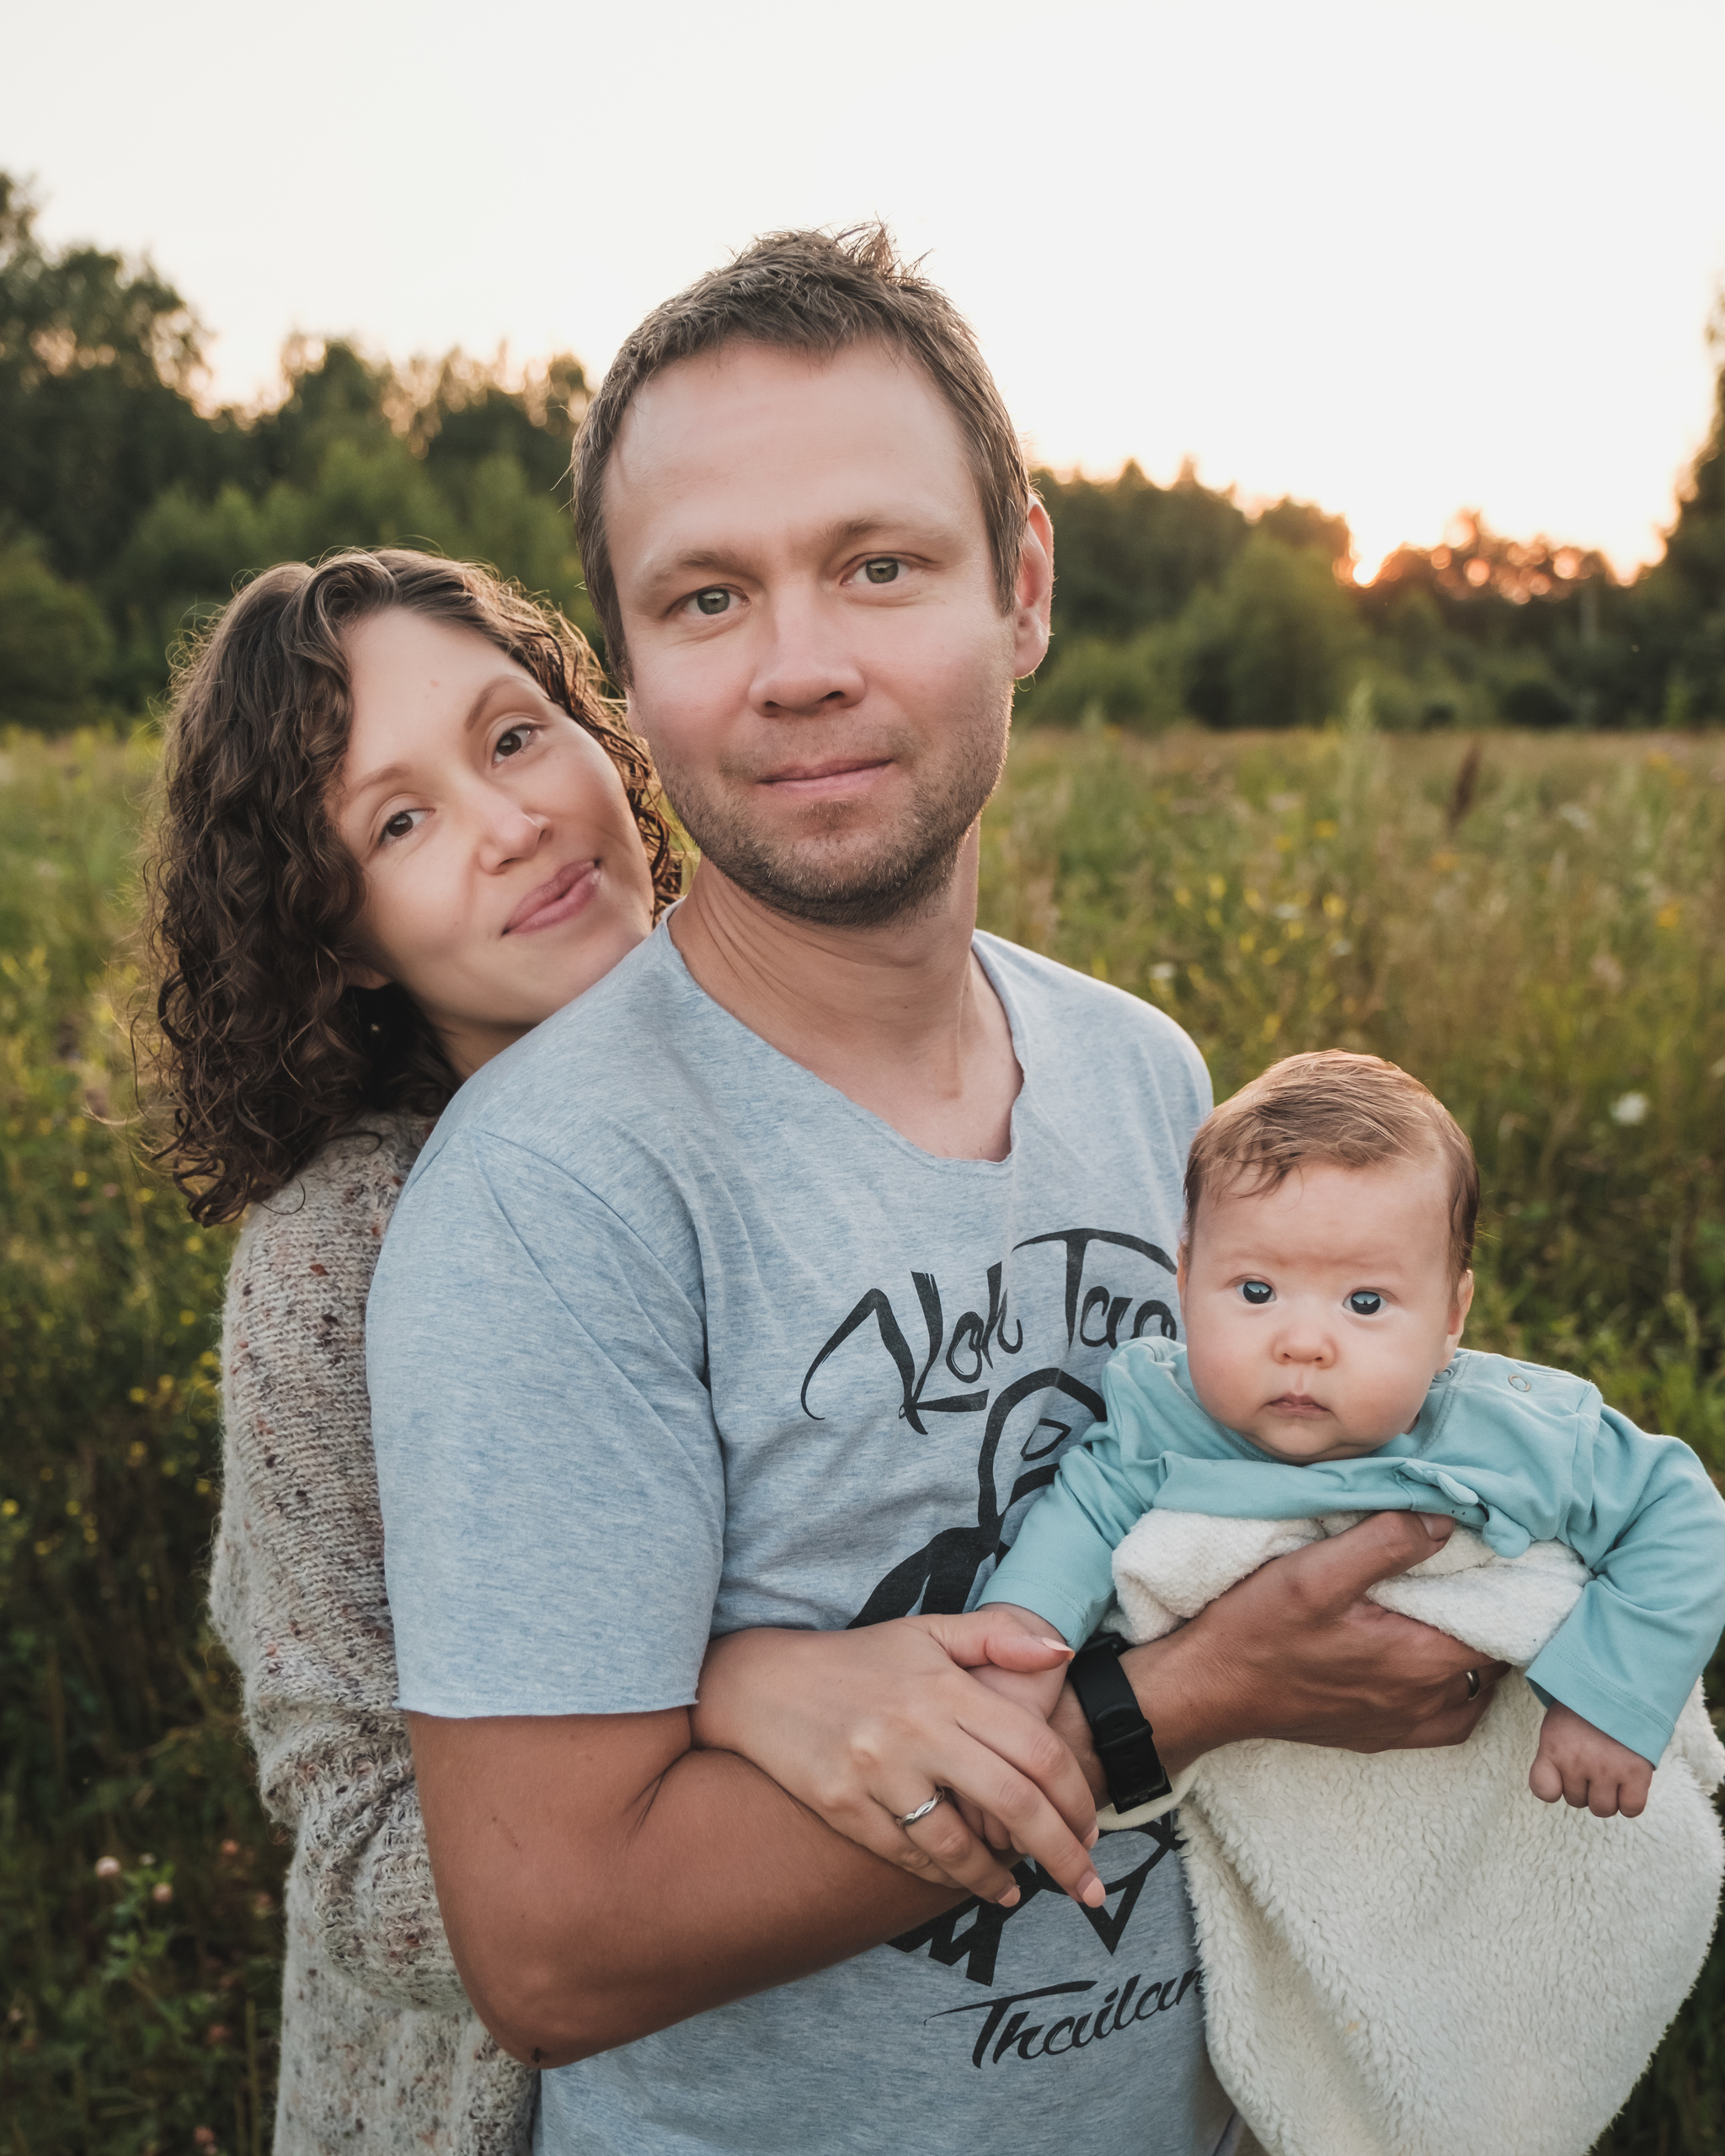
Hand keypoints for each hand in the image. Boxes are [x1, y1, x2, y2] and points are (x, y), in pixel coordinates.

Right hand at [693, 1613, 1102, 1909]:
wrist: (761, 1683)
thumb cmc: (858, 1659)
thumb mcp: (927, 1632)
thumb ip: (998, 1636)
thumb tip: (1062, 1650)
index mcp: (946, 1687)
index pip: (1035, 1749)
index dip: (1075, 1796)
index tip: (1092, 1829)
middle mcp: (915, 1729)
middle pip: (1013, 1804)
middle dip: (1061, 1854)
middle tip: (1087, 1888)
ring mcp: (876, 1771)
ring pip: (958, 1845)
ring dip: (998, 1879)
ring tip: (1019, 1892)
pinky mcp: (842, 1806)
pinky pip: (907, 1856)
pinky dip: (944, 1877)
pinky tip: (965, 1882)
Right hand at [1052, 1512, 1511, 1795]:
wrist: (1207, 1692)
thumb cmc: (1257, 1630)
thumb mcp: (1315, 1572)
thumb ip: (1384, 1542)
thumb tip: (1445, 1519)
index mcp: (1421, 1660)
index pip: (1503, 1625)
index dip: (1510, 1587)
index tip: (1505, 1554)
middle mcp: (1427, 1703)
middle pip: (1493, 1658)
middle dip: (1493, 1614)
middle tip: (1479, 1571)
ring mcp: (1405, 1726)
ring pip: (1473, 1688)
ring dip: (1474, 1651)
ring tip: (1456, 1606)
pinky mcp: (1380, 1736)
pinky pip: (1446, 1716)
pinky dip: (1452, 1687)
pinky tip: (1427, 1655)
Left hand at [1529, 1701, 1652, 1817]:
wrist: (1622, 1682)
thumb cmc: (1587, 1704)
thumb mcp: (1558, 1722)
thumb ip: (1556, 1752)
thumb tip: (1555, 1787)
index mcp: (1553, 1746)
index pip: (1543, 1790)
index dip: (1554, 1786)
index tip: (1563, 1773)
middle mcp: (1576, 1761)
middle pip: (1576, 1801)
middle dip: (1584, 1786)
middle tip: (1594, 1762)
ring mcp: (1607, 1769)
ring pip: (1602, 1809)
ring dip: (1607, 1795)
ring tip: (1611, 1771)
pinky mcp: (1636, 1773)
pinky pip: (1631, 1808)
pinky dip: (1630, 1801)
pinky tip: (1629, 1783)